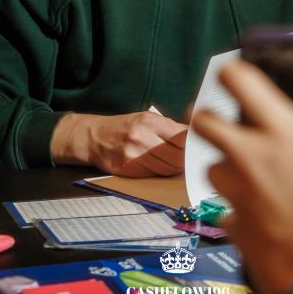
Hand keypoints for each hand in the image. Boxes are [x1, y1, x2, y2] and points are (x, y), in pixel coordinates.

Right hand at [50, 111, 186, 175]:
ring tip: (173, 164)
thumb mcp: (146, 118)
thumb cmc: (124, 127)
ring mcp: (134, 154)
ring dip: (174, 169)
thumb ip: (168, 127)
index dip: (193, 145)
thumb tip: (193, 138)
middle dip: (186, 160)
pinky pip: (154, 175)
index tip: (198, 149)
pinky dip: (160, 174)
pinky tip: (158, 168)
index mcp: (150, 121)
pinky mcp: (128, 169)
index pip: (182, 136)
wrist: (94, 137)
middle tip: (189, 161)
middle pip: (178, 156)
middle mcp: (142, 136)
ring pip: (167, 168)